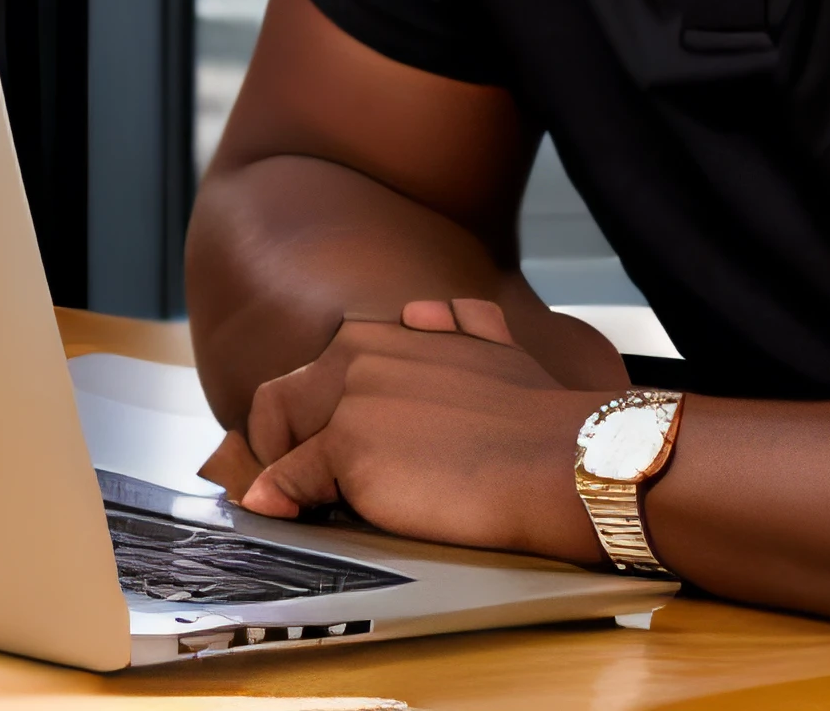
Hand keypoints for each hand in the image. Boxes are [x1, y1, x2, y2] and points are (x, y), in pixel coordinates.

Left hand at [200, 296, 613, 561]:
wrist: (555, 458)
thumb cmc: (531, 417)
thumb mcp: (492, 346)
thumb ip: (456, 324)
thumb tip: (423, 311)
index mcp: (387, 332)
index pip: (313, 372)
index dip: (305, 418)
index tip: (309, 451)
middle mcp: (359, 353)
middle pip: (277, 401)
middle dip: (275, 446)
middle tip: (290, 489)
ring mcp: (349, 399)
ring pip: (274, 440)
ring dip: (277, 475)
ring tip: (295, 508)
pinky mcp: (345, 447)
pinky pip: (286, 484)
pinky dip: (283, 505)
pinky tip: (292, 518)